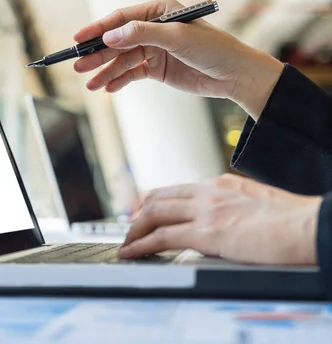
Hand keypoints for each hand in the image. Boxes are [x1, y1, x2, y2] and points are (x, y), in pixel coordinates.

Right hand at [73, 0, 283, 119]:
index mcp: (158, 12)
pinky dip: (120, 80)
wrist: (234, 76)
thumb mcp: (177, 38)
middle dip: (97, 55)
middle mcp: (153, 29)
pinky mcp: (156, 69)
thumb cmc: (212, 49)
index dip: (98, 29)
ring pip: (122, 60)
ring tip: (90, 85)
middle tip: (78, 67)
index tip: (78, 39)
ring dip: (105, 72)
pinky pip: (132, 74)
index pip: (121, 19)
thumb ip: (142, 34)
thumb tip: (110, 36)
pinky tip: (108, 88)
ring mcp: (154, 50)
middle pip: (117, 42)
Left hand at [120, 174, 321, 264]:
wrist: (310, 226)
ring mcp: (206, 210)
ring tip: (126, 242)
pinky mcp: (206, 232)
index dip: (157, 201)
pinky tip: (132, 252)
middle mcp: (209, 191)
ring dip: (135, 229)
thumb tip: (224, 224)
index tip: (147, 211)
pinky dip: (141, 244)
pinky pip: (162, 237)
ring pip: (155, 214)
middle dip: (140, 213)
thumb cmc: (294, 220)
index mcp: (223, 184)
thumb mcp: (257, 203)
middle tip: (130, 227)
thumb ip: (234, 208)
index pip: (179, 190)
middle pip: (160, 197)